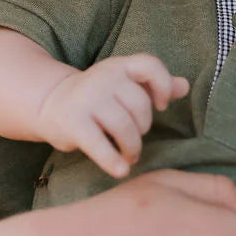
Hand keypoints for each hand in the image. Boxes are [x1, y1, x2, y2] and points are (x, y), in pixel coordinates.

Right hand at [38, 56, 188, 178]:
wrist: (50, 104)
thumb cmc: (97, 98)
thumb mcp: (123, 86)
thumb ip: (154, 85)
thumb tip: (185, 86)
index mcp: (119, 66)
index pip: (149, 65)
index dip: (163, 85)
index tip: (162, 106)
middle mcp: (102, 77)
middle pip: (139, 105)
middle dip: (143, 128)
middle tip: (135, 140)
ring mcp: (86, 99)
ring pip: (125, 127)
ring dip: (132, 148)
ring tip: (130, 157)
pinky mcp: (73, 123)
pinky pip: (100, 146)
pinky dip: (113, 161)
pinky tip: (121, 170)